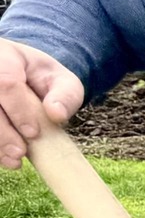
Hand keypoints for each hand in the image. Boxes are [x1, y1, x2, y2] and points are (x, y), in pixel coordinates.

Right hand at [0, 40, 85, 170]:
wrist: (19, 72)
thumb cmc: (41, 77)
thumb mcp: (61, 80)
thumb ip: (65, 94)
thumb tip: (57, 114)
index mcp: (4, 56)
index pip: (6, 82)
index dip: (18, 110)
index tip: (34, 133)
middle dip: (3, 131)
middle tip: (20, 152)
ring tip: (14, 160)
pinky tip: (5, 159)